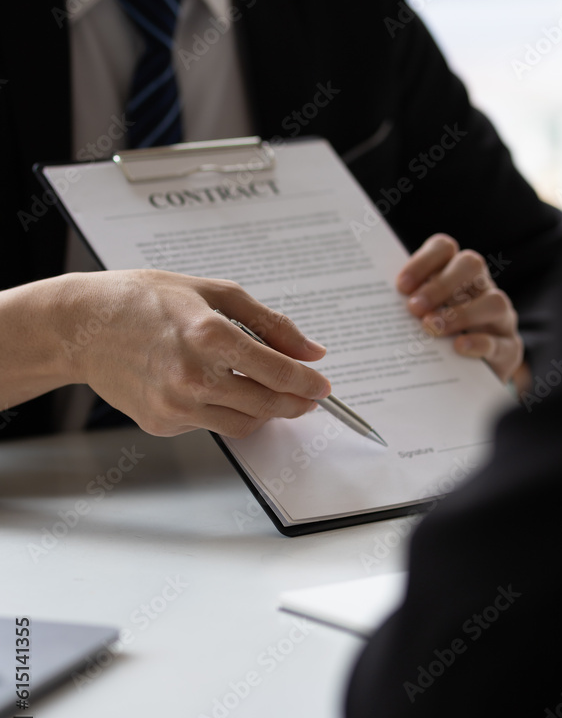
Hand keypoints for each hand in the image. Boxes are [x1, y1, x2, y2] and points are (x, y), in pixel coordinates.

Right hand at [53, 270, 330, 436]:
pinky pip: (210, 425)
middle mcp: (193, 376)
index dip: (308, 383)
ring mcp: (175, 405)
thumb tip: (310, 351)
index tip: (322, 385)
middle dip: (295, 403)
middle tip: (306, 397)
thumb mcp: (213, 292)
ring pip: (244, 424)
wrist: (84, 326)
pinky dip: (222, 410)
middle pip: (267, 405)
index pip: (278, 372)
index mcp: (210, 335)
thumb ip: (269, 322)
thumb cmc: (145, 300)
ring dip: (263, 411)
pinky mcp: (161, 423)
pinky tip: (212, 388)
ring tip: (263, 391)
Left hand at [396, 233, 524, 384]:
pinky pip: (502, 342)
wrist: (462, 382)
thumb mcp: (418, 320)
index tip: (401, 287)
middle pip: (471, 264)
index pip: (444, 249)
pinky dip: (479, 342)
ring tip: (431, 329)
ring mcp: (500, 318)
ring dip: (460, 314)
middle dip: (441, 284)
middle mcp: (482, 289)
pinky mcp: (509, 348)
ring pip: (494, 301)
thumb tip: (375, 305)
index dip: (423, 261)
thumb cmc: (433, 342)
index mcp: (456, 275)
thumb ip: (406, 308)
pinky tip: (459, 348)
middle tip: (414, 308)